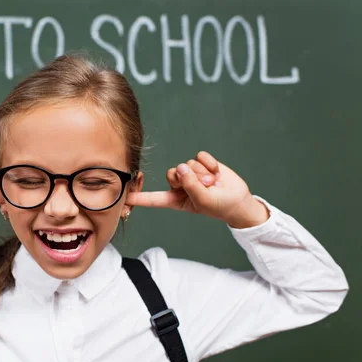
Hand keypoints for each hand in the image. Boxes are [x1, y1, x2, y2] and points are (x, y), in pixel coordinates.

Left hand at [126, 151, 268, 227]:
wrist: (238, 200)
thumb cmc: (218, 206)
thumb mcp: (201, 200)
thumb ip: (190, 185)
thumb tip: (182, 166)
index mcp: (175, 199)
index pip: (153, 198)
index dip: (138, 197)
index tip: (123, 197)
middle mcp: (180, 185)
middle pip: (172, 173)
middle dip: (189, 178)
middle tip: (203, 186)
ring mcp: (191, 173)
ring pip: (188, 164)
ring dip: (203, 173)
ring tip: (212, 183)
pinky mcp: (202, 162)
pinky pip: (199, 156)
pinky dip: (209, 163)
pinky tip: (216, 173)